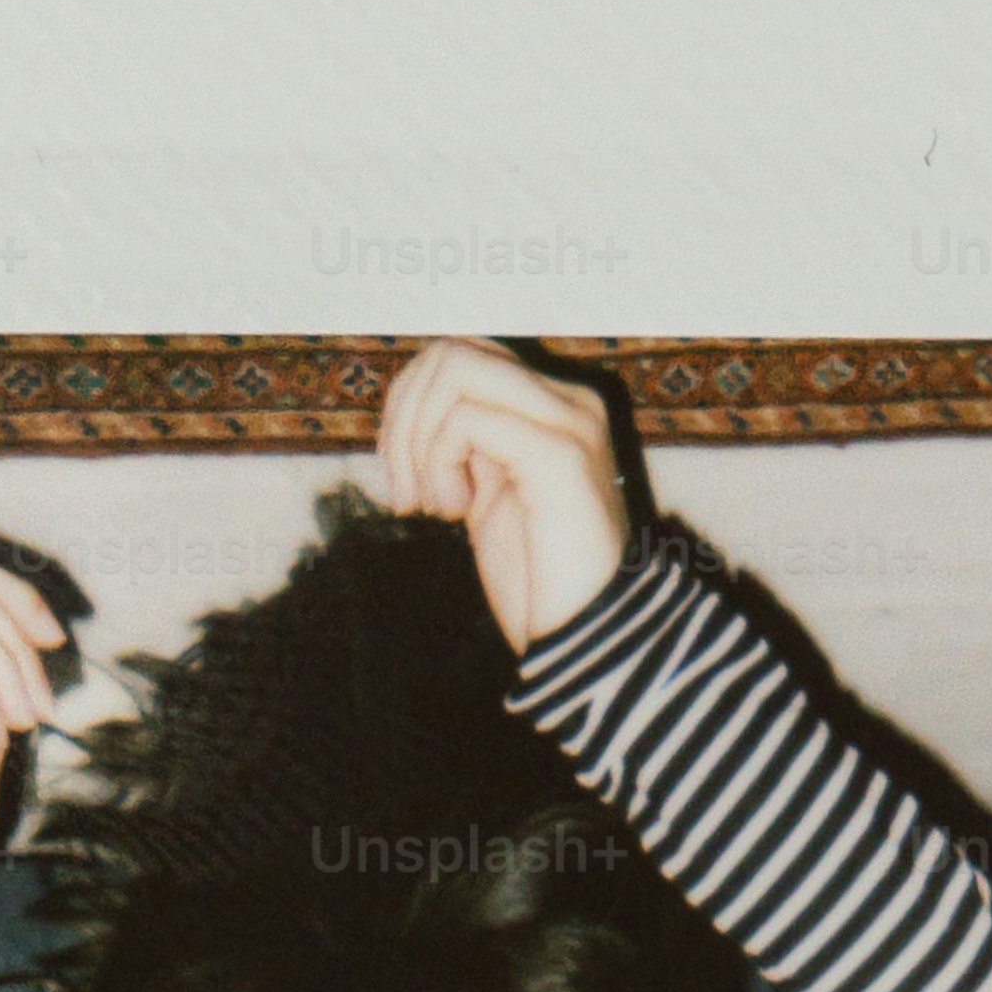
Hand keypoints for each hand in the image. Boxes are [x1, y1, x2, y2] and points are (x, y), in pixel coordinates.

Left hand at [376, 340, 629, 654]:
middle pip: (452, 351)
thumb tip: (408, 407)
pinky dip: (437, 461)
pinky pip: (464, 419)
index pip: (464, 355)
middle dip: (403, 416)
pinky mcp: (558, 454)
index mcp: (552, 409)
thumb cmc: (535, 581)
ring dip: (417, 440)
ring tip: (432, 504)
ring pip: (454, 371)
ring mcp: (569, 422)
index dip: (411, 404)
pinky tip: (454, 512)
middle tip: (407, 491)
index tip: (404, 475)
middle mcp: (568, 402)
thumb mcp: (485, 497)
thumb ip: (461, 446)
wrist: (587, 640)